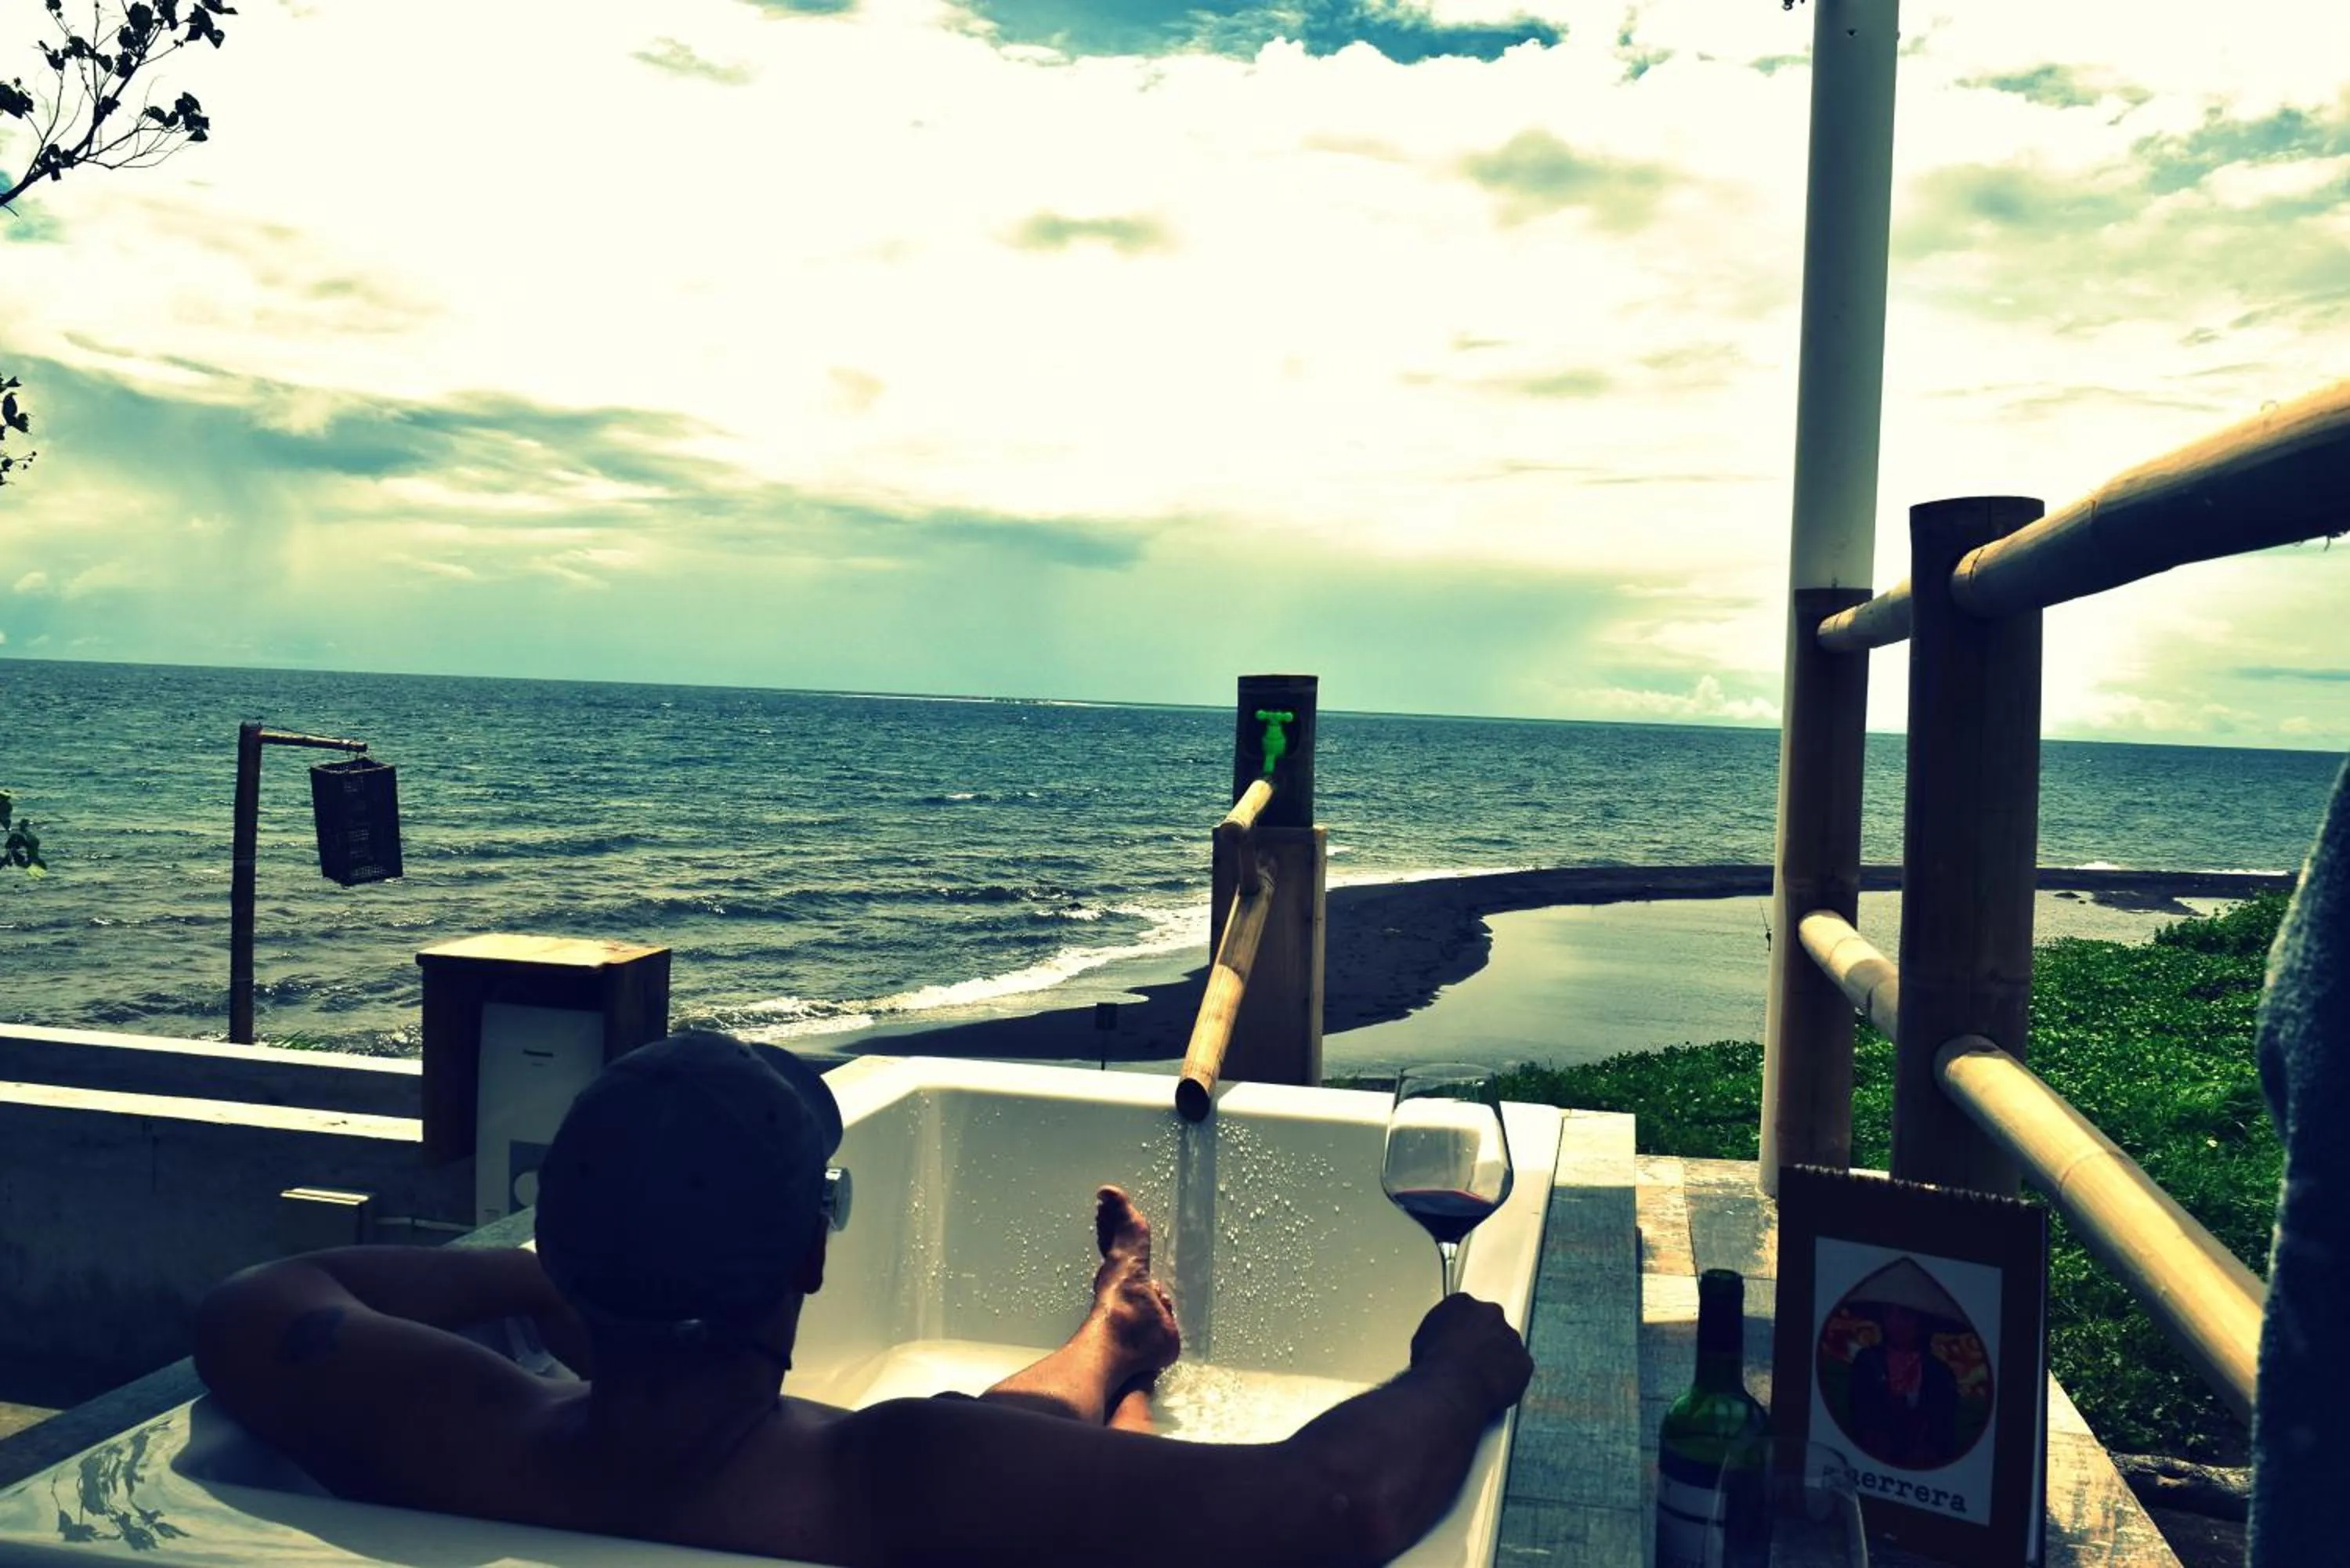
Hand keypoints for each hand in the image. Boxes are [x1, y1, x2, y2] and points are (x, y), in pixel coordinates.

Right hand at [1410, 1293, 1531, 1413]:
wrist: (1450, 1387)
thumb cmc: (1432, 1364)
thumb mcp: (1422, 1339)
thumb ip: (1440, 1333)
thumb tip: (1442, 1344)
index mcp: (1463, 1303)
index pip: (1466, 1312)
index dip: (1463, 1330)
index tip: (1459, 1344)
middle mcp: (1491, 1313)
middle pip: (1490, 1325)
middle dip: (1484, 1340)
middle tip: (1472, 1361)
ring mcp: (1510, 1337)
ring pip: (1507, 1347)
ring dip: (1498, 1359)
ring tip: (1481, 1380)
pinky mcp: (1524, 1361)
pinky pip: (1518, 1370)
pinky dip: (1510, 1379)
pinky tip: (1494, 1390)